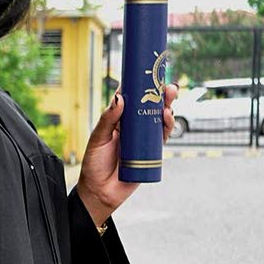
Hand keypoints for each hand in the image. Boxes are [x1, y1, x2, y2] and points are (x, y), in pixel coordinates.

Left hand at [76, 84, 178, 227]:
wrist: (99, 192)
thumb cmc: (94, 165)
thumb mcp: (97, 139)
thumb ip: (108, 119)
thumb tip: (120, 98)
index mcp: (118, 121)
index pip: (131, 99)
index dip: (140, 85)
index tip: (148, 71)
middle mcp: (132, 128)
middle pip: (149, 107)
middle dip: (160, 94)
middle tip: (167, 85)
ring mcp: (143, 140)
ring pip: (159, 120)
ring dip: (167, 107)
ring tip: (169, 98)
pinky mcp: (151, 154)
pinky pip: (162, 138)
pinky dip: (167, 126)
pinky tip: (167, 117)